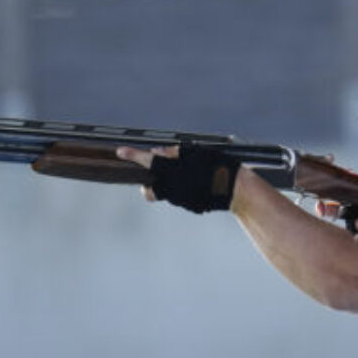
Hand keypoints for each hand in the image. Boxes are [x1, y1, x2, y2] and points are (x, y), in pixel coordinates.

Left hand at [116, 144, 238, 212]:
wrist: (237, 190)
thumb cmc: (219, 166)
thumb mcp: (196, 152)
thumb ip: (174, 153)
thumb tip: (156, 153)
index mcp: (173, 170)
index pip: (147, 161)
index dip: (132, 156)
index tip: (120, 151)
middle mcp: (172, 188)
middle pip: (149, 188)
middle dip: (150, 181)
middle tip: (160, 171)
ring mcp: (180, 200)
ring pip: (165, 193)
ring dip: (169, 184)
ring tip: (188, 174)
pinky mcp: (190, 206)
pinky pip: (179, 197)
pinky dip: (182, 190)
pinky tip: (198, 183)